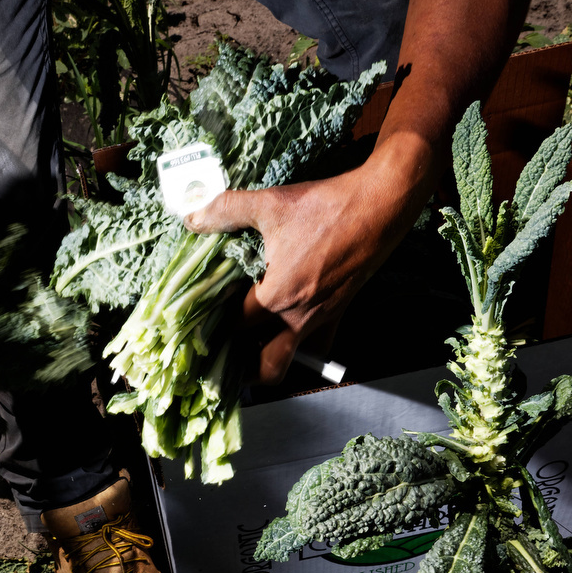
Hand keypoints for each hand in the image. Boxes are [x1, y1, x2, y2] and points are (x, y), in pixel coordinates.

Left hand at [184, 144, 430, 383]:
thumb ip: (226, 210)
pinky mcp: (340, 311)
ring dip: (269, 363)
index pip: (236, 327)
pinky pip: (320, 345)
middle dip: (241, 368)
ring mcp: (322, 318)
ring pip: (293, 360)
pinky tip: (288, 335)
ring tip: (248, 353)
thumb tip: (191, 215)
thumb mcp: (270, 204)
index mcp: (277, 296)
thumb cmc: (326, 207)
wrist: (379, 206)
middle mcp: (299, 317)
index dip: (213, 329)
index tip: (198, 327)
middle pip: (265, 365)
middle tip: (220, 359)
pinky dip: (304, 349)